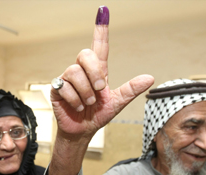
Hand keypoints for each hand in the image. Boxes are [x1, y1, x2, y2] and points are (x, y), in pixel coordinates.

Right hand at [51, 6, 153, 139]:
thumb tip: (149, 78)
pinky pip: (65, 86)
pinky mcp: (57, 89)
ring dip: (86, 92)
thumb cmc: (98, 115)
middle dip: (94, 73)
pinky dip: (75, 100)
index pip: (100, 47)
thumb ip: (131, 89)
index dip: (101, 30)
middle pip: (85, 54)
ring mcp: (67, 79)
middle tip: (99, 90)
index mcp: (97, 71)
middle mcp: (82, 71)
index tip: (103, 11)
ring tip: (87, 103)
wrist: (83, 131)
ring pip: (75, 72)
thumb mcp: (117, 103)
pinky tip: (77, 106)